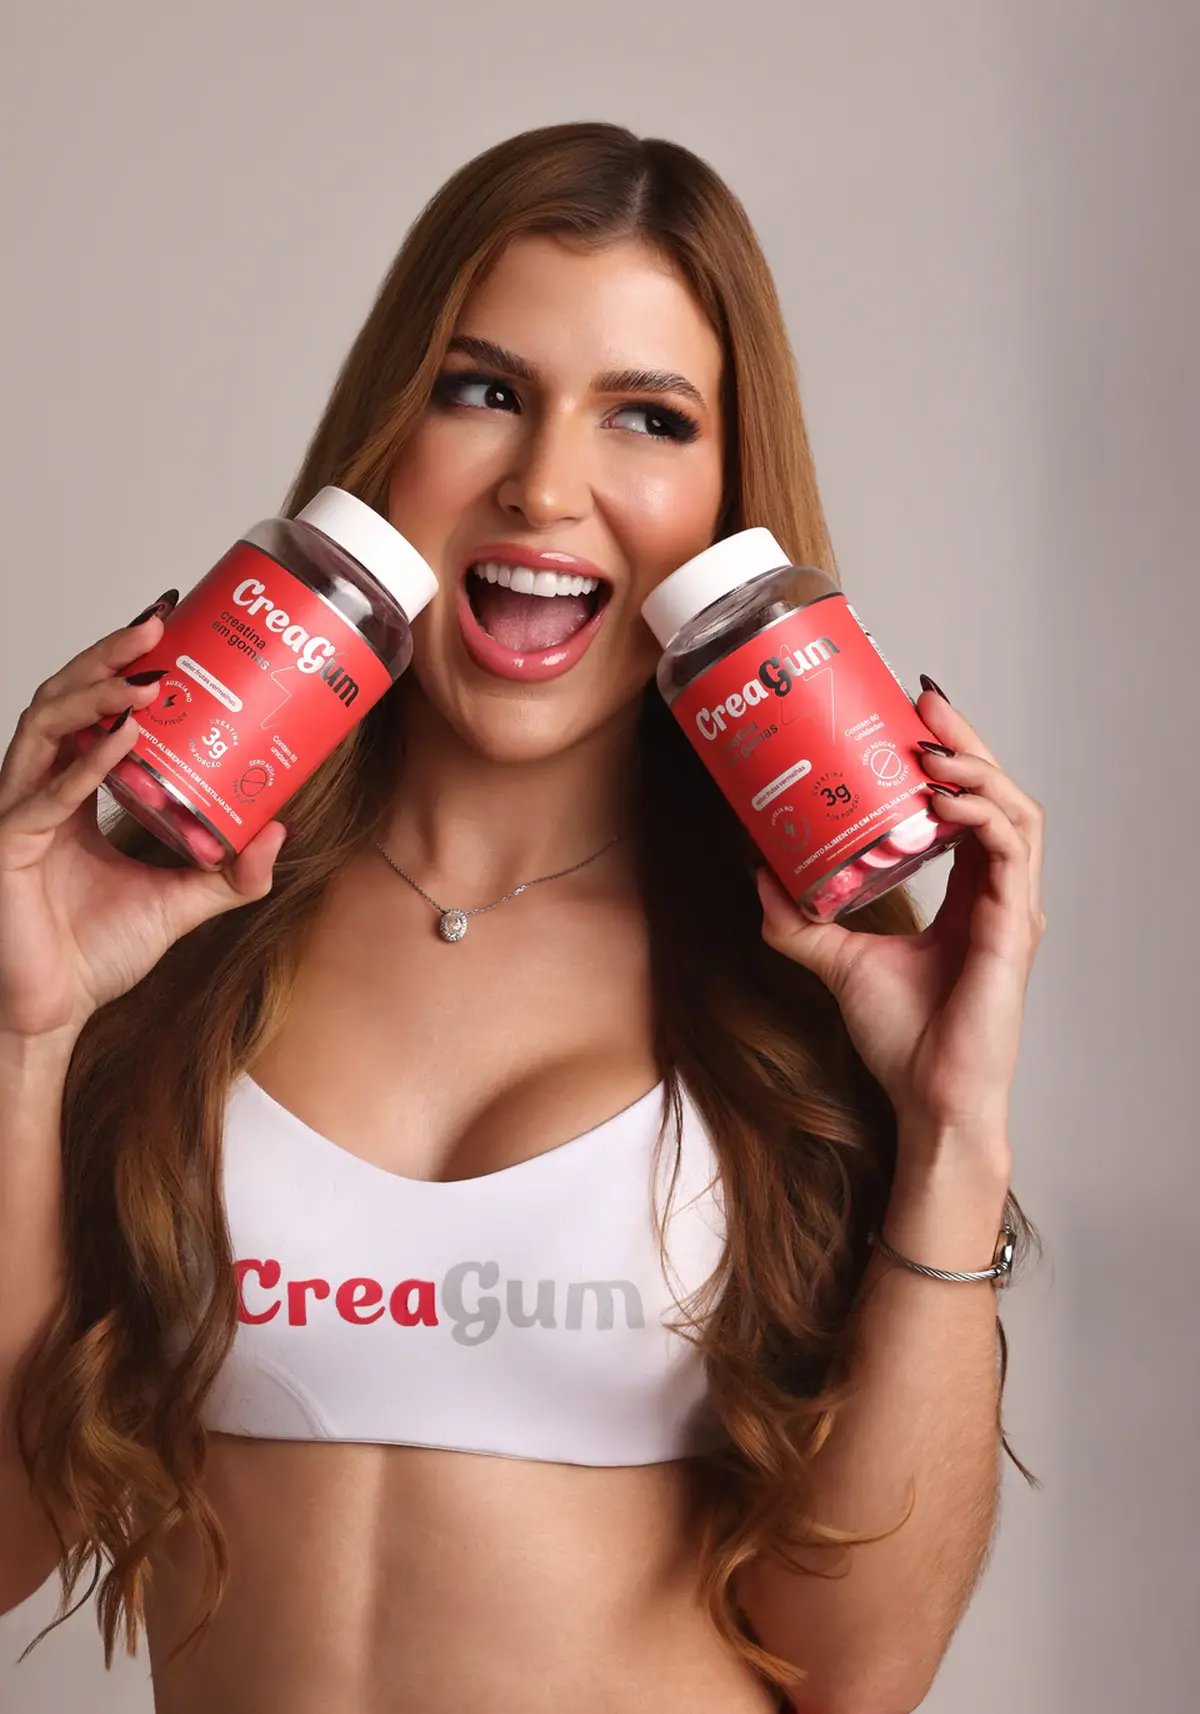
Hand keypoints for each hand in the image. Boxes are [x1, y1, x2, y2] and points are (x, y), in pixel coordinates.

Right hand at [0, 597, 286, 1043]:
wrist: (54, 1012)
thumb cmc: (95, 953)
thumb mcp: (182, 901)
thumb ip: (231, 872)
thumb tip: (281, 829)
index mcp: (72, 789)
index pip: (90, 706)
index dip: (120, 661)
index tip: (167, 623)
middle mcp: (39, 788)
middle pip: (66, 696)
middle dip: (108, 653)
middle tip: (159, 621)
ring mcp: (18, 811)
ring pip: (45, 724)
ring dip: (97, 690)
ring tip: (149, 673)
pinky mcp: (8, 846)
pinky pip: (47, 794)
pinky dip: (86, 762)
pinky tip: (121, 737)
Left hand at [756, 682, 1043, 1151]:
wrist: (927, 1100)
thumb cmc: (903, 1041)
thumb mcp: (838, 962)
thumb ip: (802, 921)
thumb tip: (759, 875)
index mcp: (971, 895)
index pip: (970, 805)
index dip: (948, 756)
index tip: (908, 716)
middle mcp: (998, 893)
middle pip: (997, 791)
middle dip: (964, 739)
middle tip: (920, 698)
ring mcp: (1012, 908)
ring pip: (1014, 808)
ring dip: (974, 767)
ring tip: (928, 743)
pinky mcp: (1013, 928)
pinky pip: (1010, 849)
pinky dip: (980, 812)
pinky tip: (944, 796)